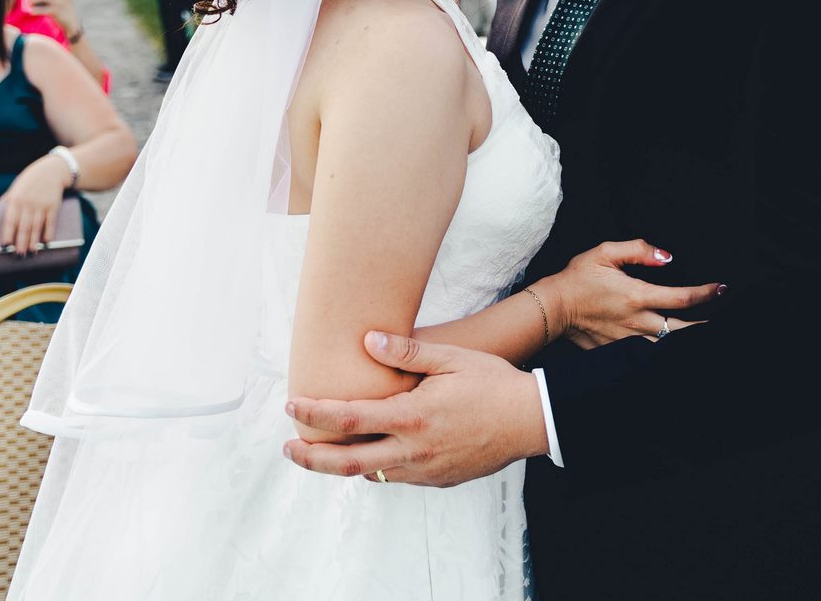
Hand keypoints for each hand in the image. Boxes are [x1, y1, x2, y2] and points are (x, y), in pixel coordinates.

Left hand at [0, 156, 73, 255]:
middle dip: (21, 242)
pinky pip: (50, 222)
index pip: (10, 220)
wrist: (51, 170)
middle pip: (24, 226)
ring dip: (34, 241)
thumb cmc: (29, 181)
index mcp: (16, 199)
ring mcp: (41, 204)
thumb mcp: (15, 188)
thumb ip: (6, 201)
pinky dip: (49, 233)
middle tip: (19, 255)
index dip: (7, 233)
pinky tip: (46, 242)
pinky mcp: (53, 205)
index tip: (5, 246)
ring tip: (32, 252)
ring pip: (36, 226)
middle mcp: (28, 203)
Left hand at [284, 332, 547, 486]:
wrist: (532, 420)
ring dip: (340, 465)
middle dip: (312, 457)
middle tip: (288, 447)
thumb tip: (367, 341)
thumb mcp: (451, 358)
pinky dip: (373, 468)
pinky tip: (368, 453)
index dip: (315, 414)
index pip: (350, 420)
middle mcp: (414, 450)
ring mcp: (426, 470)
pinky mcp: (438, 480)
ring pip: (371, 475)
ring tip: (319, 452)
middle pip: (348, 463)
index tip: (292, 406)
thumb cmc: (493, 383)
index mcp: (413, 417)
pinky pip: (396, 477)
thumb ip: (406, 352)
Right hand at [541, 240, 721, 348]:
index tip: (721, 288)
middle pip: (682, 330)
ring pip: (666, 346)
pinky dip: (662, 350)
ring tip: (701, 334)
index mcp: (637, 296)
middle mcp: (637, 321)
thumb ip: (638, 250)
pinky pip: (646, 354)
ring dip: (684, 340)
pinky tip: (669, 345)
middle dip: (705, 326)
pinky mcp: (618, 350)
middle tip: (722, 319)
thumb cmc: (577, 278)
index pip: (682, 298)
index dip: (706, 293)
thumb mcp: (604, 252)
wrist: (552, 308)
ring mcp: (628, 339)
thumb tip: (666, 257)